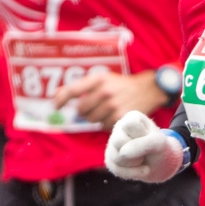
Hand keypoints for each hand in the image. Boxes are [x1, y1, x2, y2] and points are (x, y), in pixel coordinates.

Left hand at [52, 70, 167, 131]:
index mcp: (98, 79)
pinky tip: (115, 115)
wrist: (148, 89)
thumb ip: (79, 87)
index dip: (61, 99)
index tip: (56, 106)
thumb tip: (56, 94)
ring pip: (91, 120)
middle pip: (81, 110)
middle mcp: (104, 91)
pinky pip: (103, 126)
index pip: (72, 90)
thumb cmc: (121, 85)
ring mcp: (112, 105)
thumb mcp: (102, 79)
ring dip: (96, 117)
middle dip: (85, 111)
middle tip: (96, 106)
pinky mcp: (120, 117)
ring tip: (108, 110)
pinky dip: (107, 123)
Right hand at [105, 111, 184, 183]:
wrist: (161, 165)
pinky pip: (115, 169)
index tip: (150, 138)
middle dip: (136, 152)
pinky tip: (141, 169)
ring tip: (143, 160)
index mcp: (131, 118)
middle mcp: (119, 128)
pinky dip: (132, 173)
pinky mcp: (110, 159)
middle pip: (118, 141)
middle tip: (147, 152)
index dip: (141, 137)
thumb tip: (122, 153)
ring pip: (116, 157)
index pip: (129, 126)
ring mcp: (112, 144)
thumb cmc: (160, 149)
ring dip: (135, 164)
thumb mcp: (159, 143)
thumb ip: (142, 144)